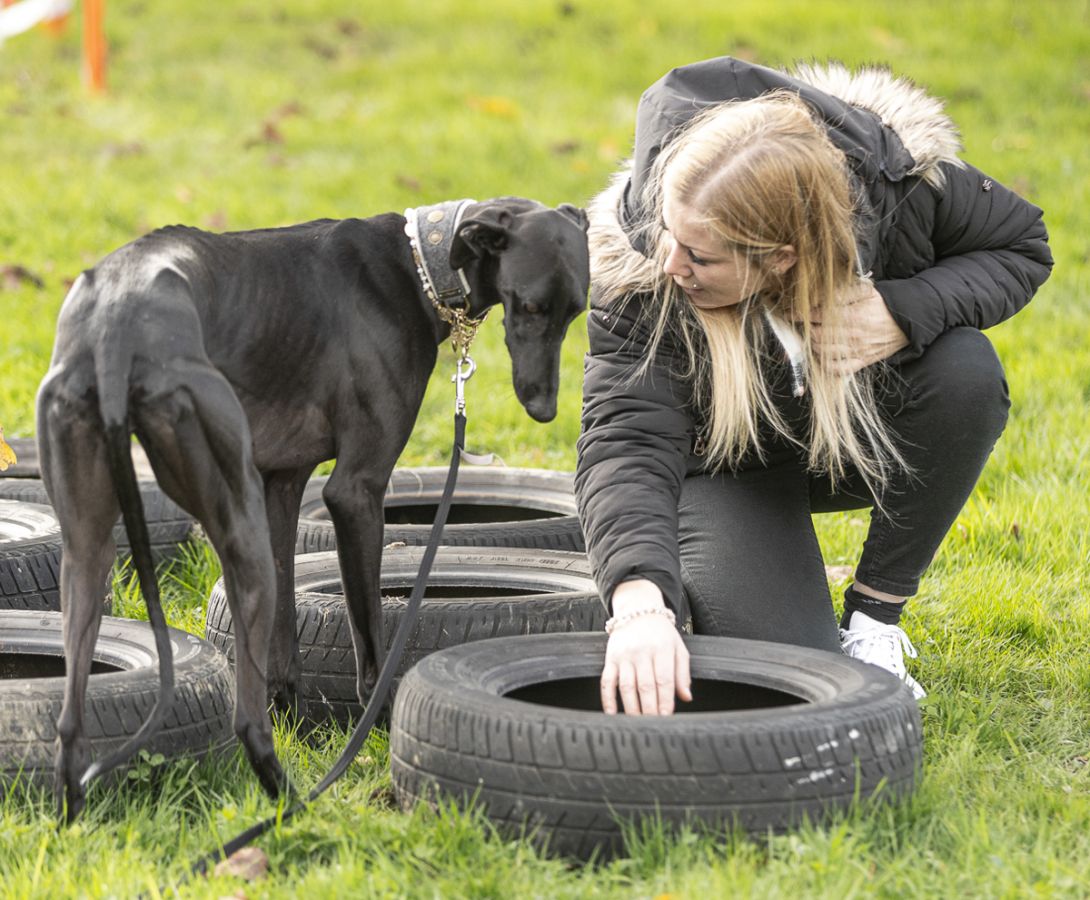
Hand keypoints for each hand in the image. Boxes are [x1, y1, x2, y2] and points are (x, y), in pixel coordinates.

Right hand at [600, 579, 691, 714]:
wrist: (637, 610)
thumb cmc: (661, 633)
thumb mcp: (678, 648)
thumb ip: (682, 673)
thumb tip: (686, 697)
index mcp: (661, 649)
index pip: (664, 679)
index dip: (665, 701)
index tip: (667, 717)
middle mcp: (641, 652)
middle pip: (645, 686)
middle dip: (650, 709)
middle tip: (653, 726)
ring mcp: (624, 656)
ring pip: (626, 686)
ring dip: (631, 708)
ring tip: (637, 724)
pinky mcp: (610, 659)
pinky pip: (606, 681)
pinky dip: (607, 699)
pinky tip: (612, 714)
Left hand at [806, 281, 908, 373]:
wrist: (908, 322)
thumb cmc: (884, 304)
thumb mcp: (866, 291)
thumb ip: (843, 292)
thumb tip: (820, 296)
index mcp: (851, 315)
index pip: (816, 316)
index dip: (800, 315)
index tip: (790, 313)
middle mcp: (852, 335)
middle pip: (816, 335)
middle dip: (805, 330)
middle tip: (801, 325)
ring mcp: (856, 350)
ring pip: (823, 352)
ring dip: (812, 345)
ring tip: (810, 337)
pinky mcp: (862, 361)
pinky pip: (838, 369)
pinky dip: (825, 365)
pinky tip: (821, 356)